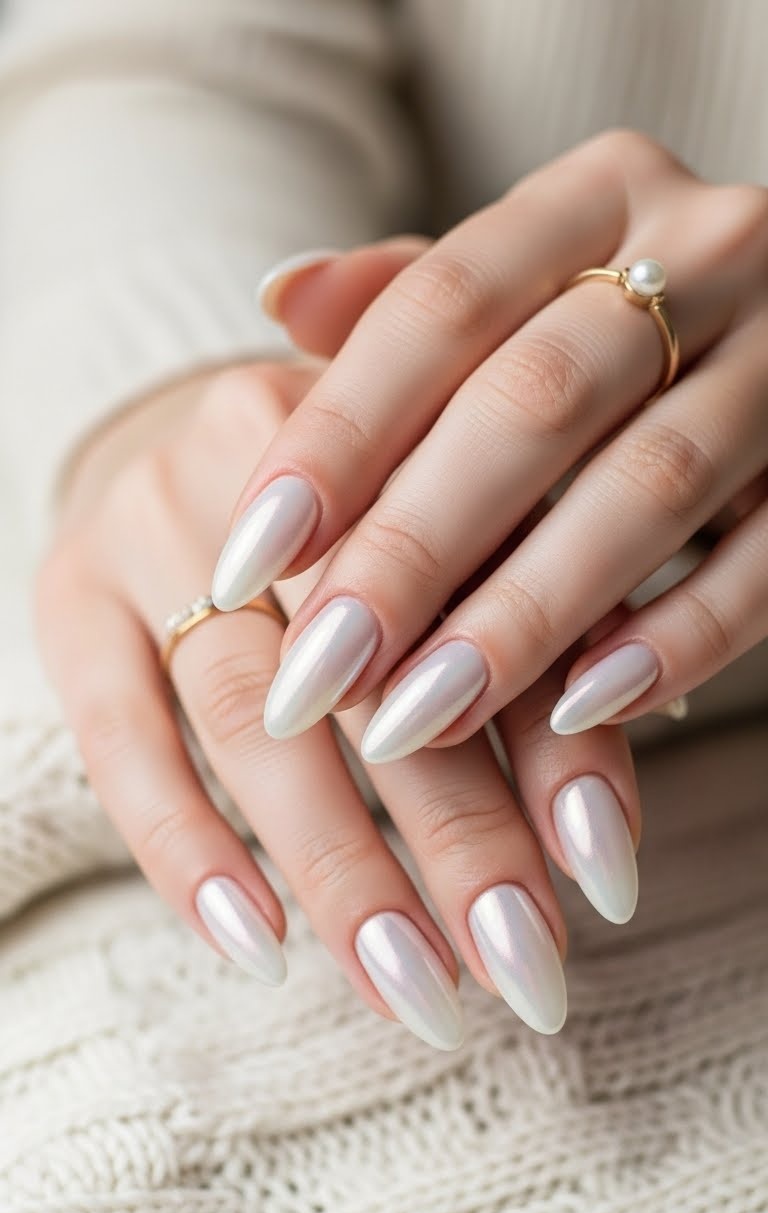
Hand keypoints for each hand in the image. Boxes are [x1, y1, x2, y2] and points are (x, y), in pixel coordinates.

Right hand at [36, 361, 640, 1048]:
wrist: (185, 444)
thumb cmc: (364, 516)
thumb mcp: (460, 544)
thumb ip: (536, 648)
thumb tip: (604, 832)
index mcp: (393, 426)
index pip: (490, 602)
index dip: (555, 744)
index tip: (602, 880)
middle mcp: (267, 459)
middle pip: (372, 668)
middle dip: (458, 835)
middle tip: (520, 967)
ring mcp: (151, 525)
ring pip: (248, 714)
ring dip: (340, 865)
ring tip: (413, 987)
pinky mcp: (71, 595)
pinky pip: (118, 735)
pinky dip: (186, 846)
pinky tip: (256, 943)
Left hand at [212, 129, 767, 758]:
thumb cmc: (616, 316)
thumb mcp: (524, 278)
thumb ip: (410, 299)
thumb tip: (281, 296)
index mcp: (599, 194)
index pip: (441, 306)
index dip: (338, 436)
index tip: (245, 560)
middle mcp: (703, 251)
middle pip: (534, 404)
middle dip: (414, 550)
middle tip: (321, 673)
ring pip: (648, 491)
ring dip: (523, 617)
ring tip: (418, 718)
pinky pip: (766, 563)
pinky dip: (674, 640)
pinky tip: (578, 711)